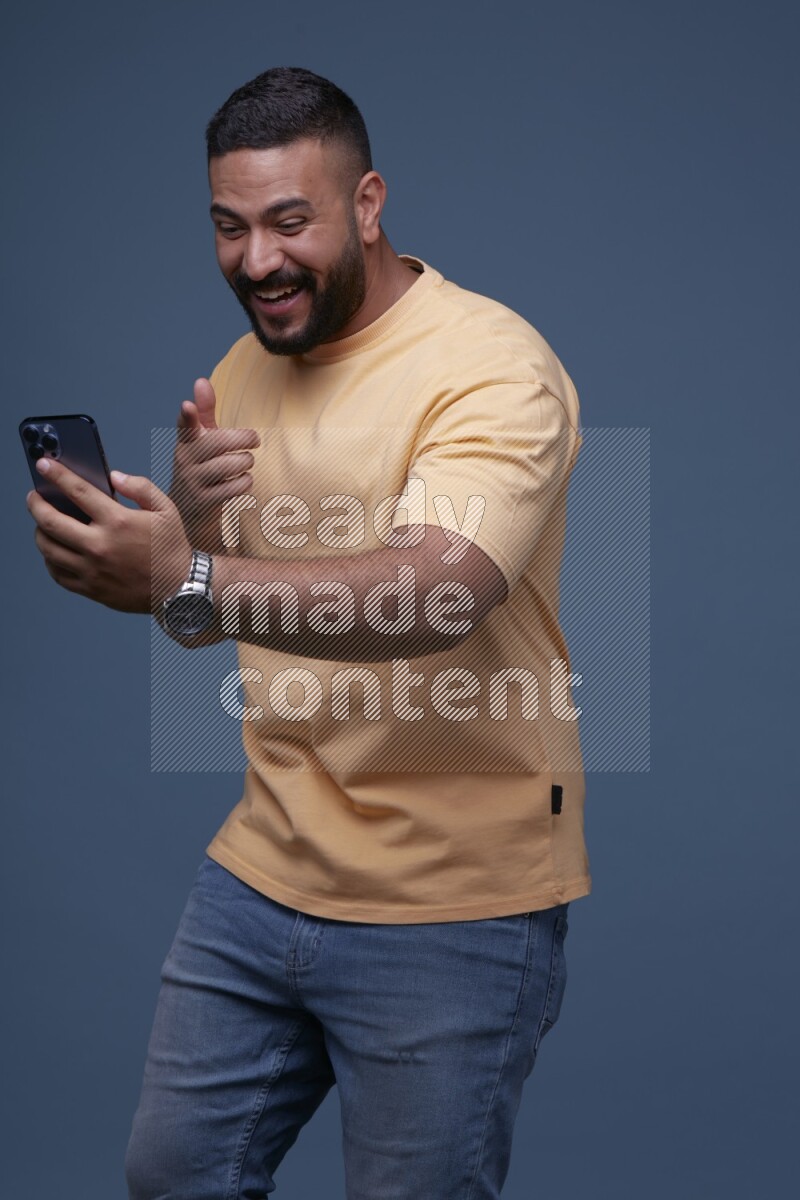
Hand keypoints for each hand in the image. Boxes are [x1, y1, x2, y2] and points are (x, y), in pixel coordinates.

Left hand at [27, 458, 191, 614]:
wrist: (180, 590)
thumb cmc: (172, 549)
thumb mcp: (166, 510)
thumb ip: (140, 487)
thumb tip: (113, 477)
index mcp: (118, 522)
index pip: (77, 491)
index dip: (56, 475)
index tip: (43, 466)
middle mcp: (100, 545)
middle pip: (50, 521)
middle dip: (35, 503)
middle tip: (34, 497)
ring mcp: (92, 569)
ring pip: (48, 548)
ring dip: (39, 532)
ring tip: (44, 524)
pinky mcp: (91, 588)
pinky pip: (57, 574)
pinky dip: (50, 559)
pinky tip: (56, 550)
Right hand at [171, 377, 259, 552]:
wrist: (189, 512)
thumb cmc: (201, 467)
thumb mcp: (201, 440)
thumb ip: (204, 412)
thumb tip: (201, 380)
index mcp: (185, 442)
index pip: (185, 426)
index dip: (187, 416)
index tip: (187, 405)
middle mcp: (185, 460)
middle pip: (219, 442)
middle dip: (244, 438)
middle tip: (255, 439)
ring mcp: (193, 481)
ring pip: (230, 464)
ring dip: (246, 462)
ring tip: (246, 462)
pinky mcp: (205, 501)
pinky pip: (234, 486)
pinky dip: (245, 482)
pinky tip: (244, 481)